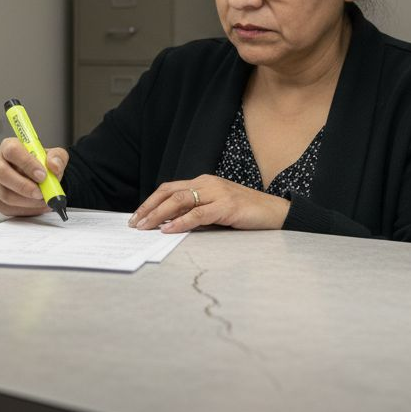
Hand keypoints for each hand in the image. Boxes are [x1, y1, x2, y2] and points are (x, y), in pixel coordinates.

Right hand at [0, 137, 68, 216]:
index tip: (42, 175)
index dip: (27, 163)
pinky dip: (25, 210)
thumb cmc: (42, 165)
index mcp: (8, 146)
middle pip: (1, 173)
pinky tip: (37, 206)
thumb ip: (58, 158)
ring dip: (27, 201)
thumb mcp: (56, 156)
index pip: (12, 150)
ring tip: (43, 201)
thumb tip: (53, 166)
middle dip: (23, 186)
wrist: (39, 180)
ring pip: (5, 194)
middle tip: (41, 193)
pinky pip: (6, 207)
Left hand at [128, 175, 288, 232]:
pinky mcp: (227, 206)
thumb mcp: (216, 207)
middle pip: (170, 192)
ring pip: (180, 201)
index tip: (137, 216)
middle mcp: (208, 183)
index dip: (151, 201)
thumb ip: (196, 210)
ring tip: (146, 227)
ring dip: (159, 215)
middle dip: (149, 208)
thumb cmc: (245, 212)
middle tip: (135, 223)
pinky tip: (168, 230)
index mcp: (203, 182)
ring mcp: (218, 193)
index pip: (170, 188)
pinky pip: (198, 214)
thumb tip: (169, 223)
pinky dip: (180, 222)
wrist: (275, 211)